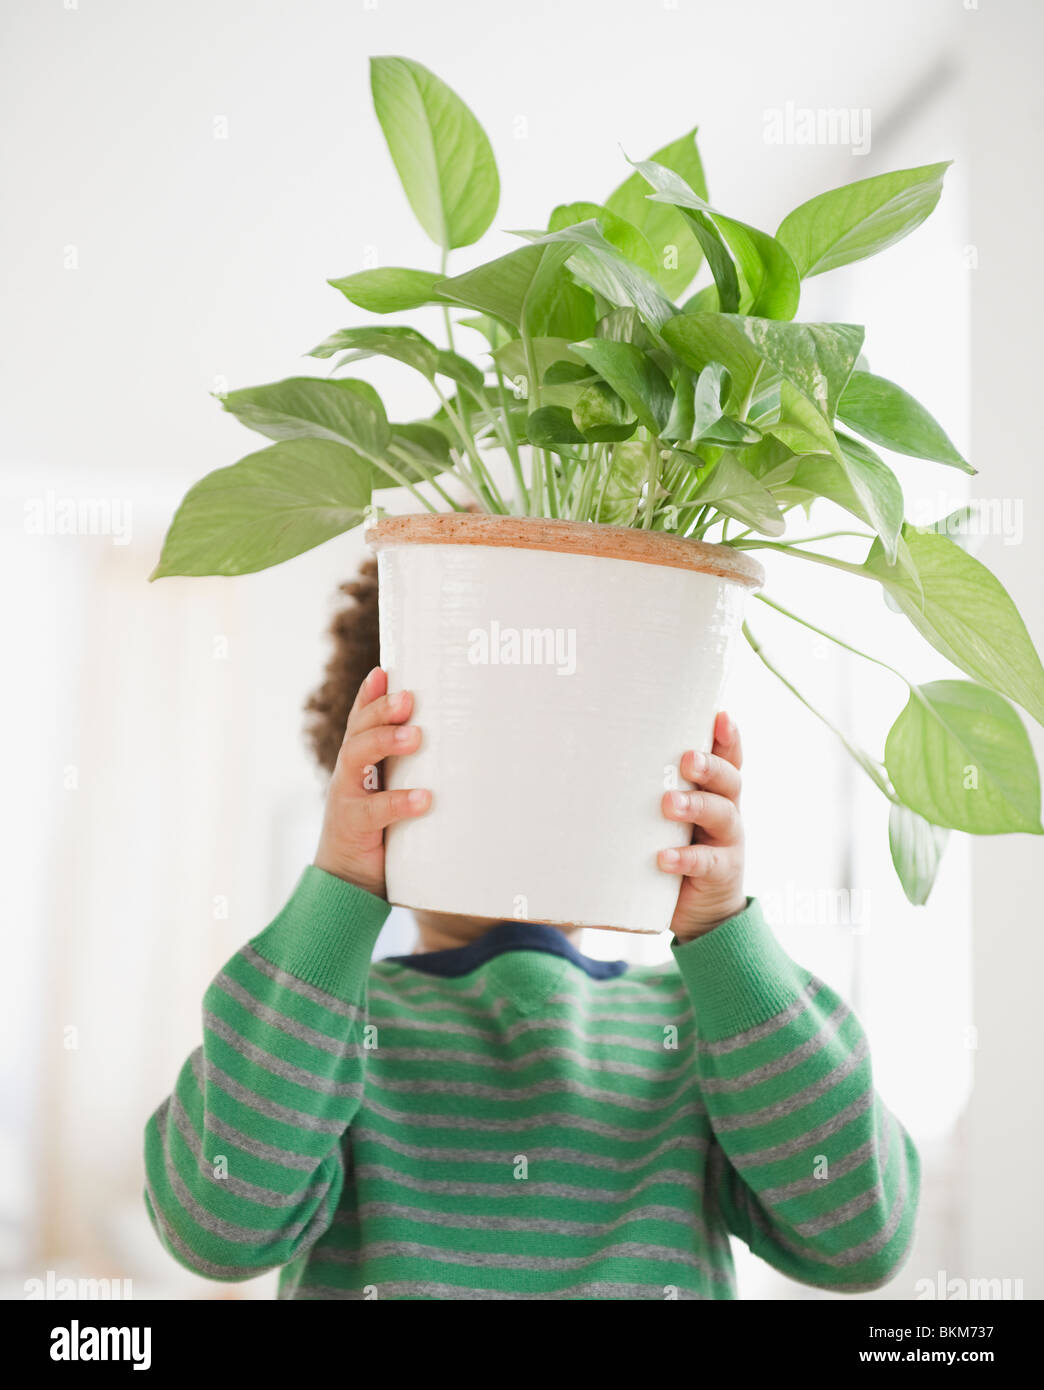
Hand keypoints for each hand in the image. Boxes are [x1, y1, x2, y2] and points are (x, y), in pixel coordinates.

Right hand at [313, 667, 429, 898]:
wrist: (347, 883)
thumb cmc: (380, 831)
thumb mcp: (391, 792)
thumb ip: (411, 769)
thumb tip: (457, 742)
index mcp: (359, 761)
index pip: (361, 719)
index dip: (369, 694)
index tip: (386, 670)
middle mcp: (348, 773)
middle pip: (359, 730)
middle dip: (381, 710)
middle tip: (408, 698)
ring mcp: (347, 797)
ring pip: (356, 758)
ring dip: (385, 742)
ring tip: (416, 736)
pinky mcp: (353, 827)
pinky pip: (376, 812)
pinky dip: (400, 802)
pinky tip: (425, 799)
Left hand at [658, 711, 745, 940]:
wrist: (700, 910)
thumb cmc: (674, 846)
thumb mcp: (668, 816)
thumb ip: (650, 790)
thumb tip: (593, 758)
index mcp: (716, 791)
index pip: (728, 758)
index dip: (728, 736)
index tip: (719, 715)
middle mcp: (728, 811)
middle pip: (730, 780)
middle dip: (710, 766)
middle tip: (687, 760)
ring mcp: (727, 842)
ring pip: (722, 815)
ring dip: (696, 806)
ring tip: (669, 804)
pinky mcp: (720, 873)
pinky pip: (706, 863)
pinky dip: (685, 858)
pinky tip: (664, 857)